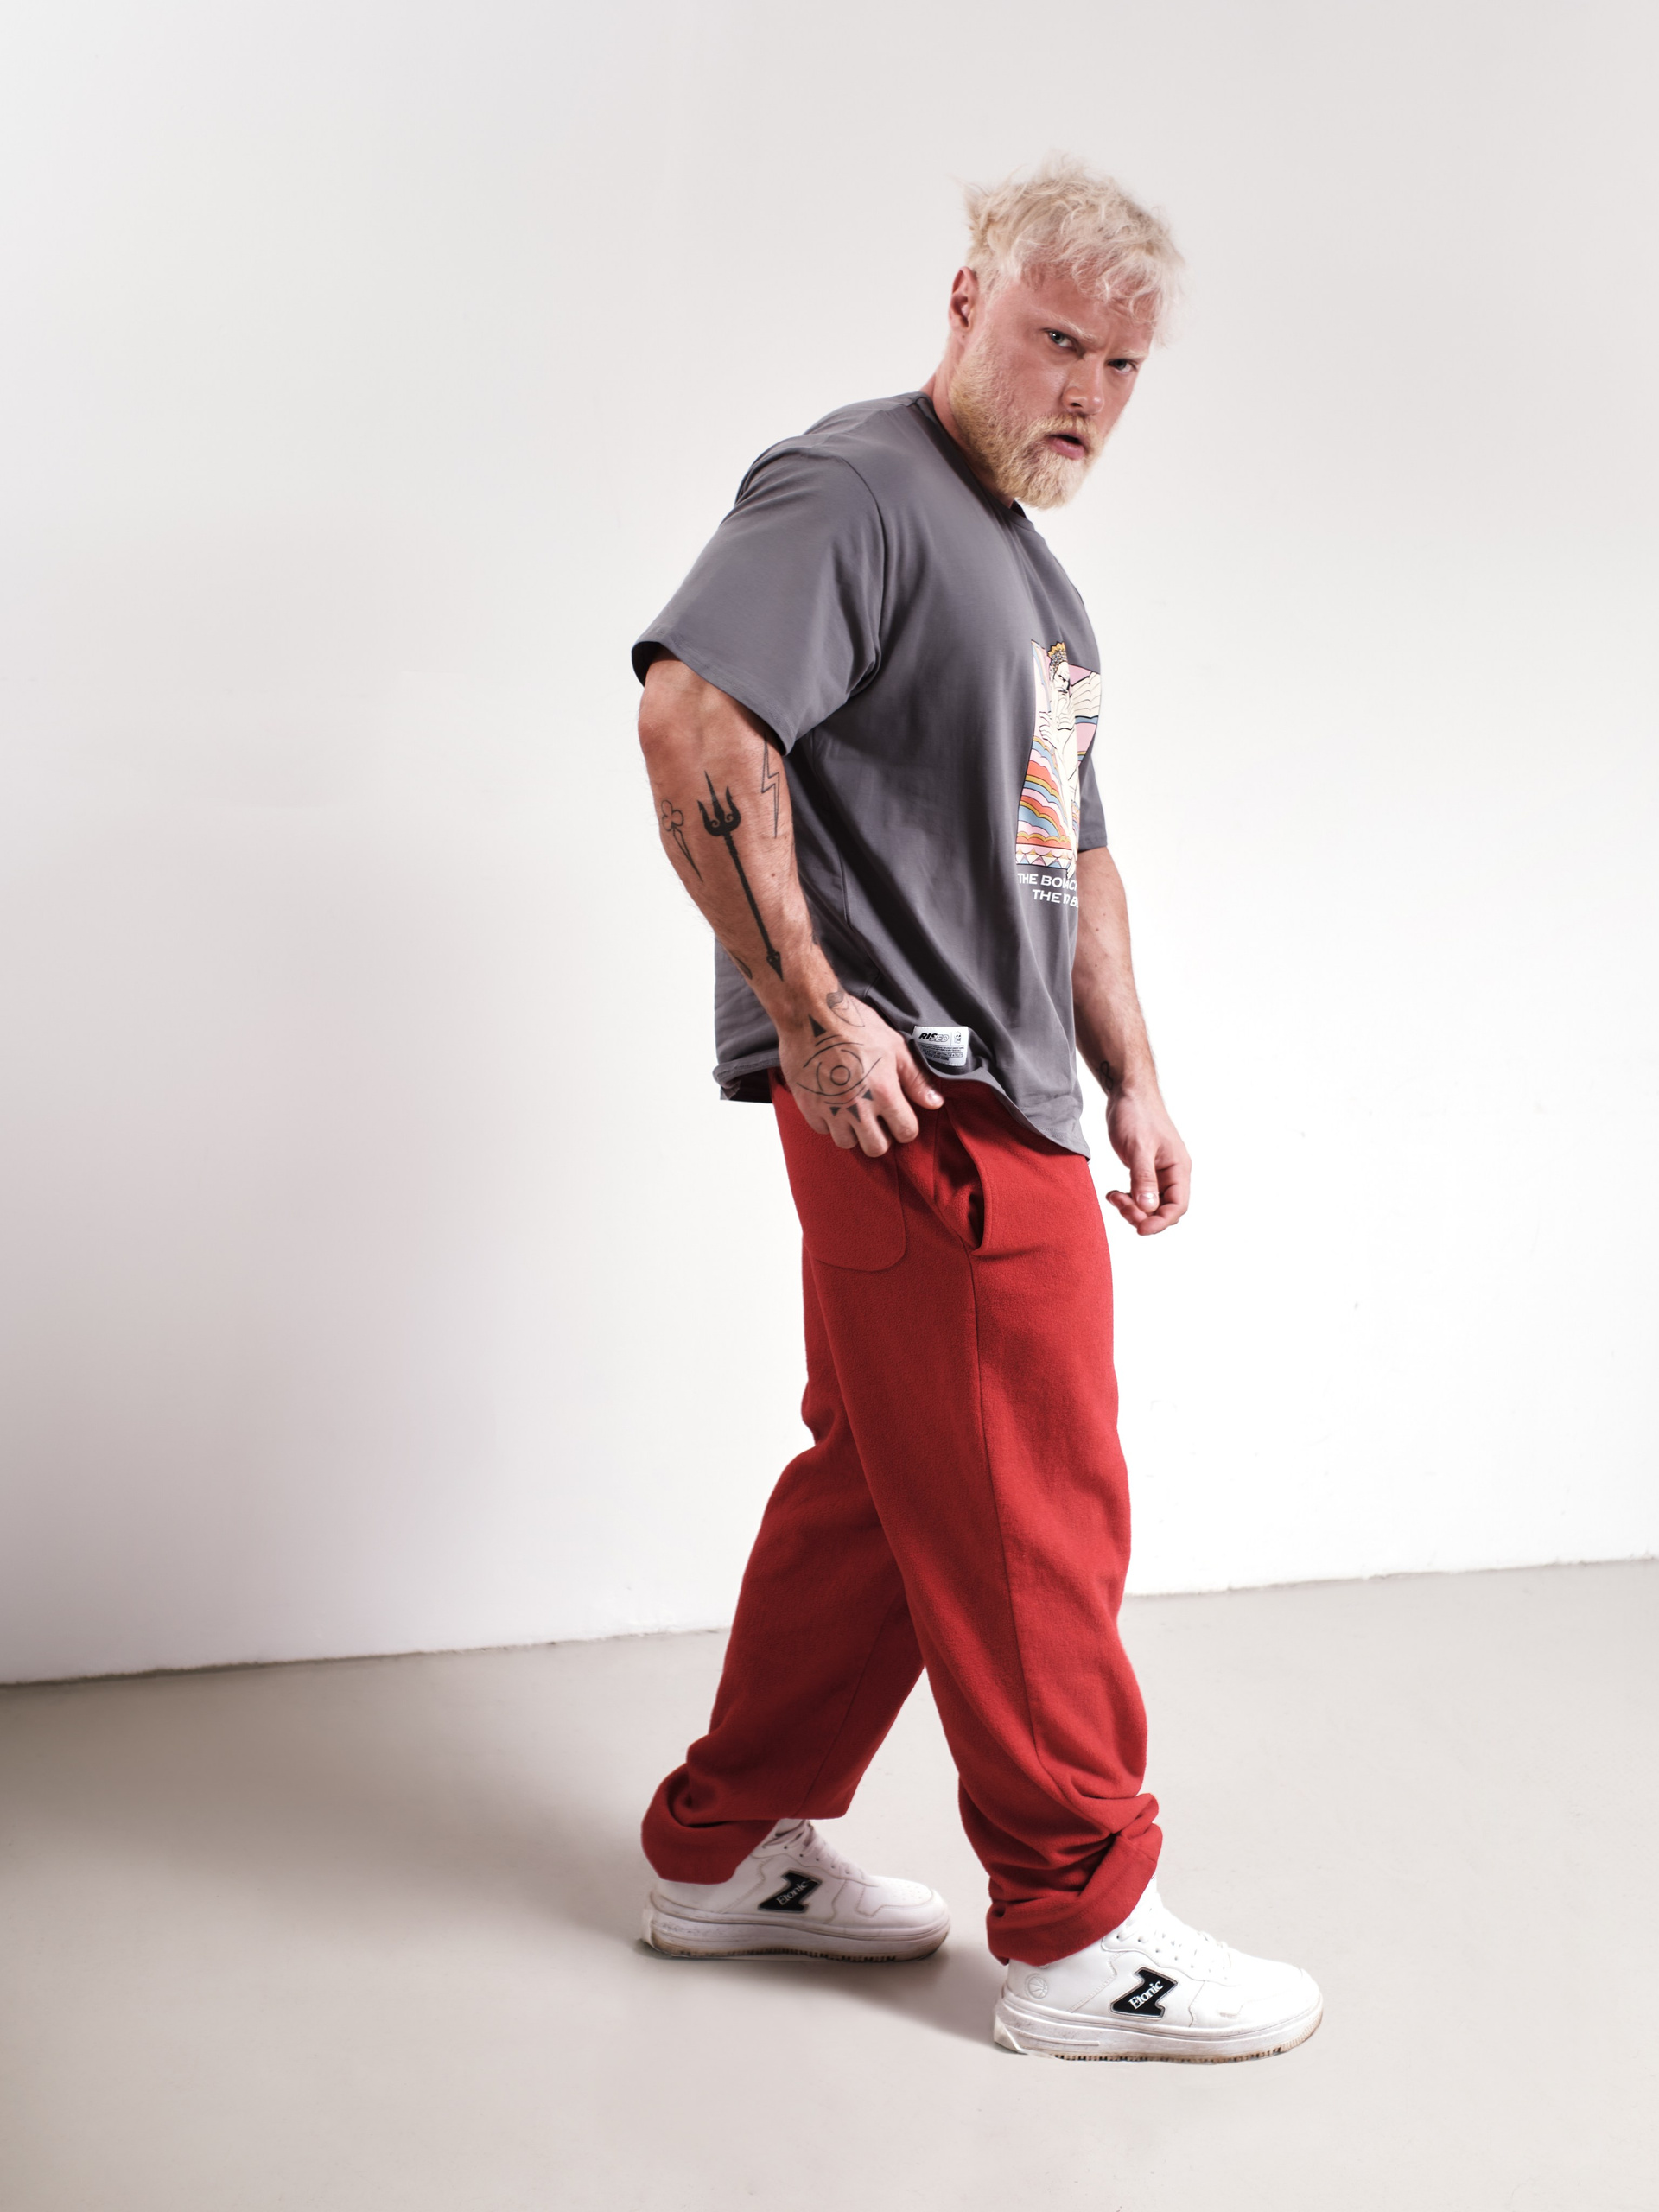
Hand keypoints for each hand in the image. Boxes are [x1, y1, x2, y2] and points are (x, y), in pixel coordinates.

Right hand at [778, 993, 942, 1155]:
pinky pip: (821, 1129)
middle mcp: (858, 1106)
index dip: (906, 1127)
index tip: (899, 1119)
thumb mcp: (894, 1047)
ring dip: (853, 1131)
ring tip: (853, 1111)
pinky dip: (828, 1121)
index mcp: (884, 1092)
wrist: (811, 1013)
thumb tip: (934, 1102)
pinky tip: (832, 1102)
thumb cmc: (854, 1024)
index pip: (906, 1132)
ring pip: (846, 1143)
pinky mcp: (808, 1105)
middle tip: (877, 1121)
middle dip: (880, 1137)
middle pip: (876, 1148)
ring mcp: (830, 1108)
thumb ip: (915, 1079)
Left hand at [1104, 1087, 1190, 1234]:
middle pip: (1164, 1209)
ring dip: (1133, 1208)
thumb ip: (1143, 1177)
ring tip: (1114, 1197)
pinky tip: (1113, 1193)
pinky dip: (1127, 1199)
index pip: (1177, 1206)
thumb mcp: (1138, 1147)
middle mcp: (1172, 1173)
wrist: (1127, 1092)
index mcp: (1179, 1168)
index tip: (1139, 1229)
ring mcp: (1159, 1172)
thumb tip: (1148, 1207)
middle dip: (1143, 1215)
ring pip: (1150, 1205)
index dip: (1160, 1222)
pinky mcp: (1145, 1169)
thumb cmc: (1136, 1114)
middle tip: (1120, 1207)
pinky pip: (1140, 1194)